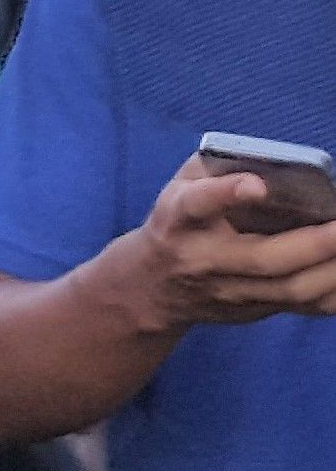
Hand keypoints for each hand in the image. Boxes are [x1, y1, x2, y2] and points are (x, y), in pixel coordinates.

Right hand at [100, 159, 335, 326]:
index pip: (197, 205)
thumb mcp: (182, 188)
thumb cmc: (180, 223)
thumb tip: (280, 161)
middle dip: (314, 243)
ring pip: (291, 288)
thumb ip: (219, 169)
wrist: (152, 287)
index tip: (258, 186)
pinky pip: (306, 306)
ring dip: (333, 270)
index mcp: (180, 220)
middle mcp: (204, 260)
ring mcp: (231, 292)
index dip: (226, 195)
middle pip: (263, 259)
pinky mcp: (254, 309)